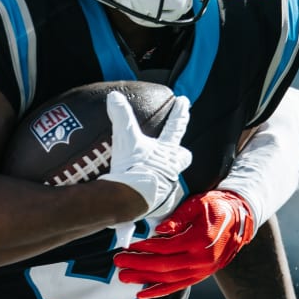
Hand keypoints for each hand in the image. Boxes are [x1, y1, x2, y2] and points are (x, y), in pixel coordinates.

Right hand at [99, 91, 191, 217]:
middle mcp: (170, 168)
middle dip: (180, 153)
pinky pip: (156, 195)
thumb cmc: (133, 168)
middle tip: (175, 150)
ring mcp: (165, 186)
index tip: (184, 101)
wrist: (130, 200)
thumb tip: (114, 96)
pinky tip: (137, 194)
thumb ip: (121, 116)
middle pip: (183, 157)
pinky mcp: (157, 202)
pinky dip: (149, 193)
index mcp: (166, 151)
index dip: (180, 113)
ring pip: (169, 177)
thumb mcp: (125, 138)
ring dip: (162, 174)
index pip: (175, 127)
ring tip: (149, 174)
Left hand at [113, 190, 254, 297]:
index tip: (129, 245)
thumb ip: (178, 217)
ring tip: (124, 277)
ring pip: (169, 279)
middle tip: (118, 262)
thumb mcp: (197, 204)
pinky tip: (143, 293)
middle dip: (138, 265)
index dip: (146, 247)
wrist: (241, 218)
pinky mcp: (203, 275)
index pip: (167, 247)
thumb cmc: (216, 206)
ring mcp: (204, 270)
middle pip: (164, 266)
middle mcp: (202, 259)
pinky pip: (179, 286)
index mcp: (200, 239)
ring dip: (145, 279)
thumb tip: (158, 230)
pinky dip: (160, 291)